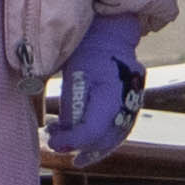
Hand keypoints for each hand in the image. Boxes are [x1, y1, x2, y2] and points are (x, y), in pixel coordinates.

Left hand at [47, 14, 146, 165]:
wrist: (109, 36)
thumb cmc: (87, 53)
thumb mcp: (72, 79)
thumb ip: (69, 110)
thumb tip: (59, 136)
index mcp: (111, 94)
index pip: (91, 130)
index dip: (70, 140)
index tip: (51, 138)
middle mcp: (126, 103)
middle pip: (103, 140)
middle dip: (76, 146)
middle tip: (53, 140)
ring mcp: (133, 106)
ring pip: (113, 139)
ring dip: (88, 147)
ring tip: (64, 143)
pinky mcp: (132, 107)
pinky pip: (118, 131)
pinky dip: (100, 140)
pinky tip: (82, 143)